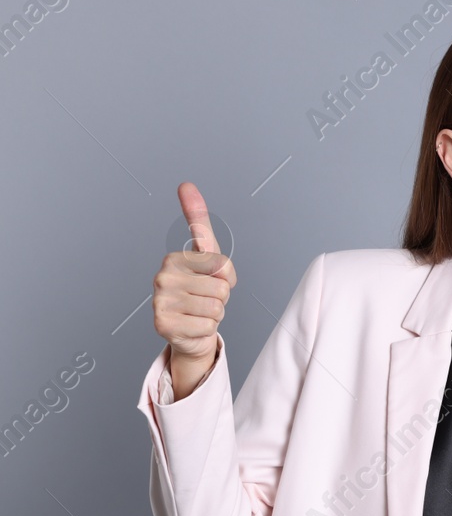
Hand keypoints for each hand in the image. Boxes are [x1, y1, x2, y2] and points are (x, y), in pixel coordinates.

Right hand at [153, 182, 236, 398]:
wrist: (190, 329)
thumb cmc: (201, 289)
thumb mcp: (207, 255)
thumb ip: (198, 222)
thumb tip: (186, 185)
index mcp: (173, 259)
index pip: (222, 266)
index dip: (227, 278)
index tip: (212, 279)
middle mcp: (161, 278)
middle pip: (221, 289)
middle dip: (221, 297)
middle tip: (204, 299)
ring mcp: (160, 302)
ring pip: (216, 308)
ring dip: (215, 314)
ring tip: (199, 312)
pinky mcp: (163, 325)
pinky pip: (207, 326)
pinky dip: (206, 329)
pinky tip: (193, 326)